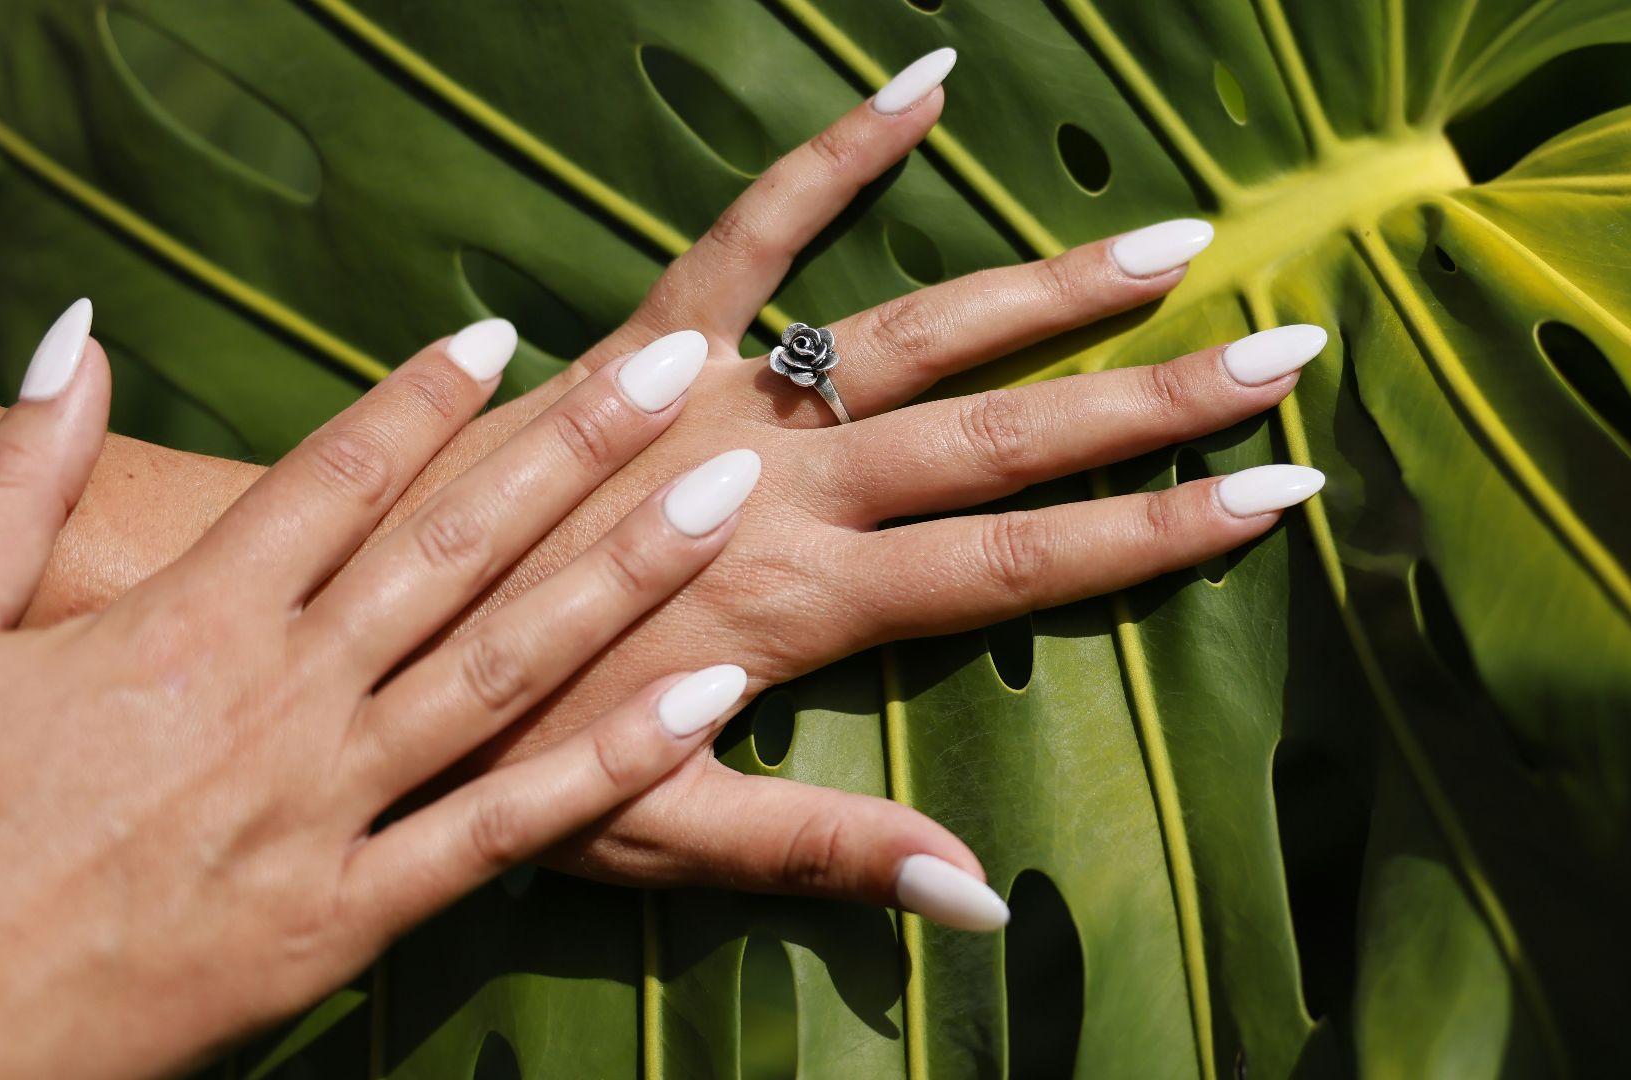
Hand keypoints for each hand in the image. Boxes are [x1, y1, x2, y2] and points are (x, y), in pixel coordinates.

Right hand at [0, 302, 759, 1078]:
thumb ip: (7, 479)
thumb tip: (76, 335)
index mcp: (178, 620)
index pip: (333, 474)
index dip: (423, 395)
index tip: (509, 333)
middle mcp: (275, 699)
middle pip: (453, 546)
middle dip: (575, 448)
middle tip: (677, 370)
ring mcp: (321, 812)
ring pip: (507, 669)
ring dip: (627, 577)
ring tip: (723, 500)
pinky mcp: (338, 922)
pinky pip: (501, 835)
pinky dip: (609, 768)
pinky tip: (703, 707)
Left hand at [362, 53, 1326, 909]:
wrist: (347, 625)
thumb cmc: (493, 744)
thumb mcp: (654, 829)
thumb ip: (818, 849)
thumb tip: (979, 901)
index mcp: (798, 601)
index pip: (1014, 563)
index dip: (1155, 533)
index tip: (1278, 491)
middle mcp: (780, 483)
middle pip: (999, 435)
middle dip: (1150, 399)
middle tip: (1284, 348)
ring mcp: (716, 398)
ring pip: (912, 333)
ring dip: (1047, 289)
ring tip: (1172, 239)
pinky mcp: (643, 340)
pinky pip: (746, 233)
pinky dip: (833, 161)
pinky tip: (921, 83)